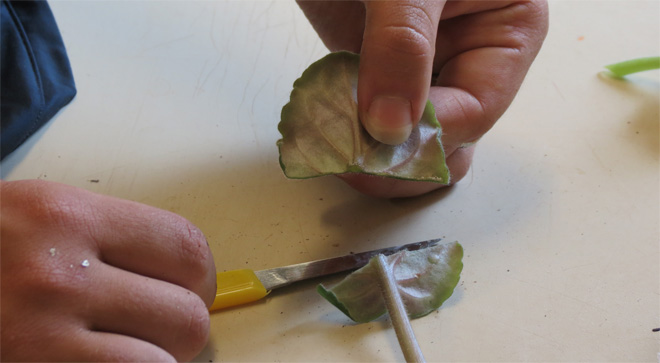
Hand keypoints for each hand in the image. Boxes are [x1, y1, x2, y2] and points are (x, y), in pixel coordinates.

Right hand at [0, 180, 215, 361]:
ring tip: (125, 351)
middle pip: (187, 311)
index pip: (186, 244)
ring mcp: (44, 329)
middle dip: (182, 326)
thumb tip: (173, 271)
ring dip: (157, 359)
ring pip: (165, 359)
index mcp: (69, 216)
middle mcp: (62, 270)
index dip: (203, 278)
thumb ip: (106, 236)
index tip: (192, 290)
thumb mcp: (37, 218)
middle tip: (158, 329)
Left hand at [298, 0, 548, 196]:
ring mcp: (423, 70)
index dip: (429, 137)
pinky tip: (321, 135)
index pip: (476, 108)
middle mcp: (470, 58)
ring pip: (412, 142)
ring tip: (331, 152)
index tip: (378, 146)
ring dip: (373, 156)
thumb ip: (403, 43)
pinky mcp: (380, 73)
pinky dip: (347, 134)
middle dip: (402, 160)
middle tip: (351, 164)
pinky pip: (373, 121)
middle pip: (450, 139)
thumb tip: (391, 125)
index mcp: (506, 30)